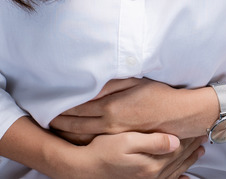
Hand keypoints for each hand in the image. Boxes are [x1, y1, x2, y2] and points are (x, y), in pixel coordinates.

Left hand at [51, 78, 212, 142]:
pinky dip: (81, 141)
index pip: (77, 107)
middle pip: (75, 125)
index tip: (49, 104)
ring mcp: (115, 137)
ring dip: (66, 133)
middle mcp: (109, 124)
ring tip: (54, 129)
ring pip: (82, 137)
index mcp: (111, 106)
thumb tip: (91, 81)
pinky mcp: (122, 143)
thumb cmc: (160, 95)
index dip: (61, 106)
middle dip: (58, 121)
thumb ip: (112, 83)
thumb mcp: (136, 82)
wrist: (181, 116)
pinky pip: (95, 143)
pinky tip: (74, 138)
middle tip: (44, 118)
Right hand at [63, 132, 204, 178]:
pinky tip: (184, 178)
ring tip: (200, 151)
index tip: (201, 127)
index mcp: (152, 164)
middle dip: (192, 147)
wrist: (82, 169)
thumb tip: (176, 141)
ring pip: (175, 171)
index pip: (177, 148)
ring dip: (188, 161)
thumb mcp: (126, 141)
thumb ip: (153, 141)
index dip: (190, 137)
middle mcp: (152, 176)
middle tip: (205, 136)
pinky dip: (177, 178)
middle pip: (178, 160)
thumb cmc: (101, 151)